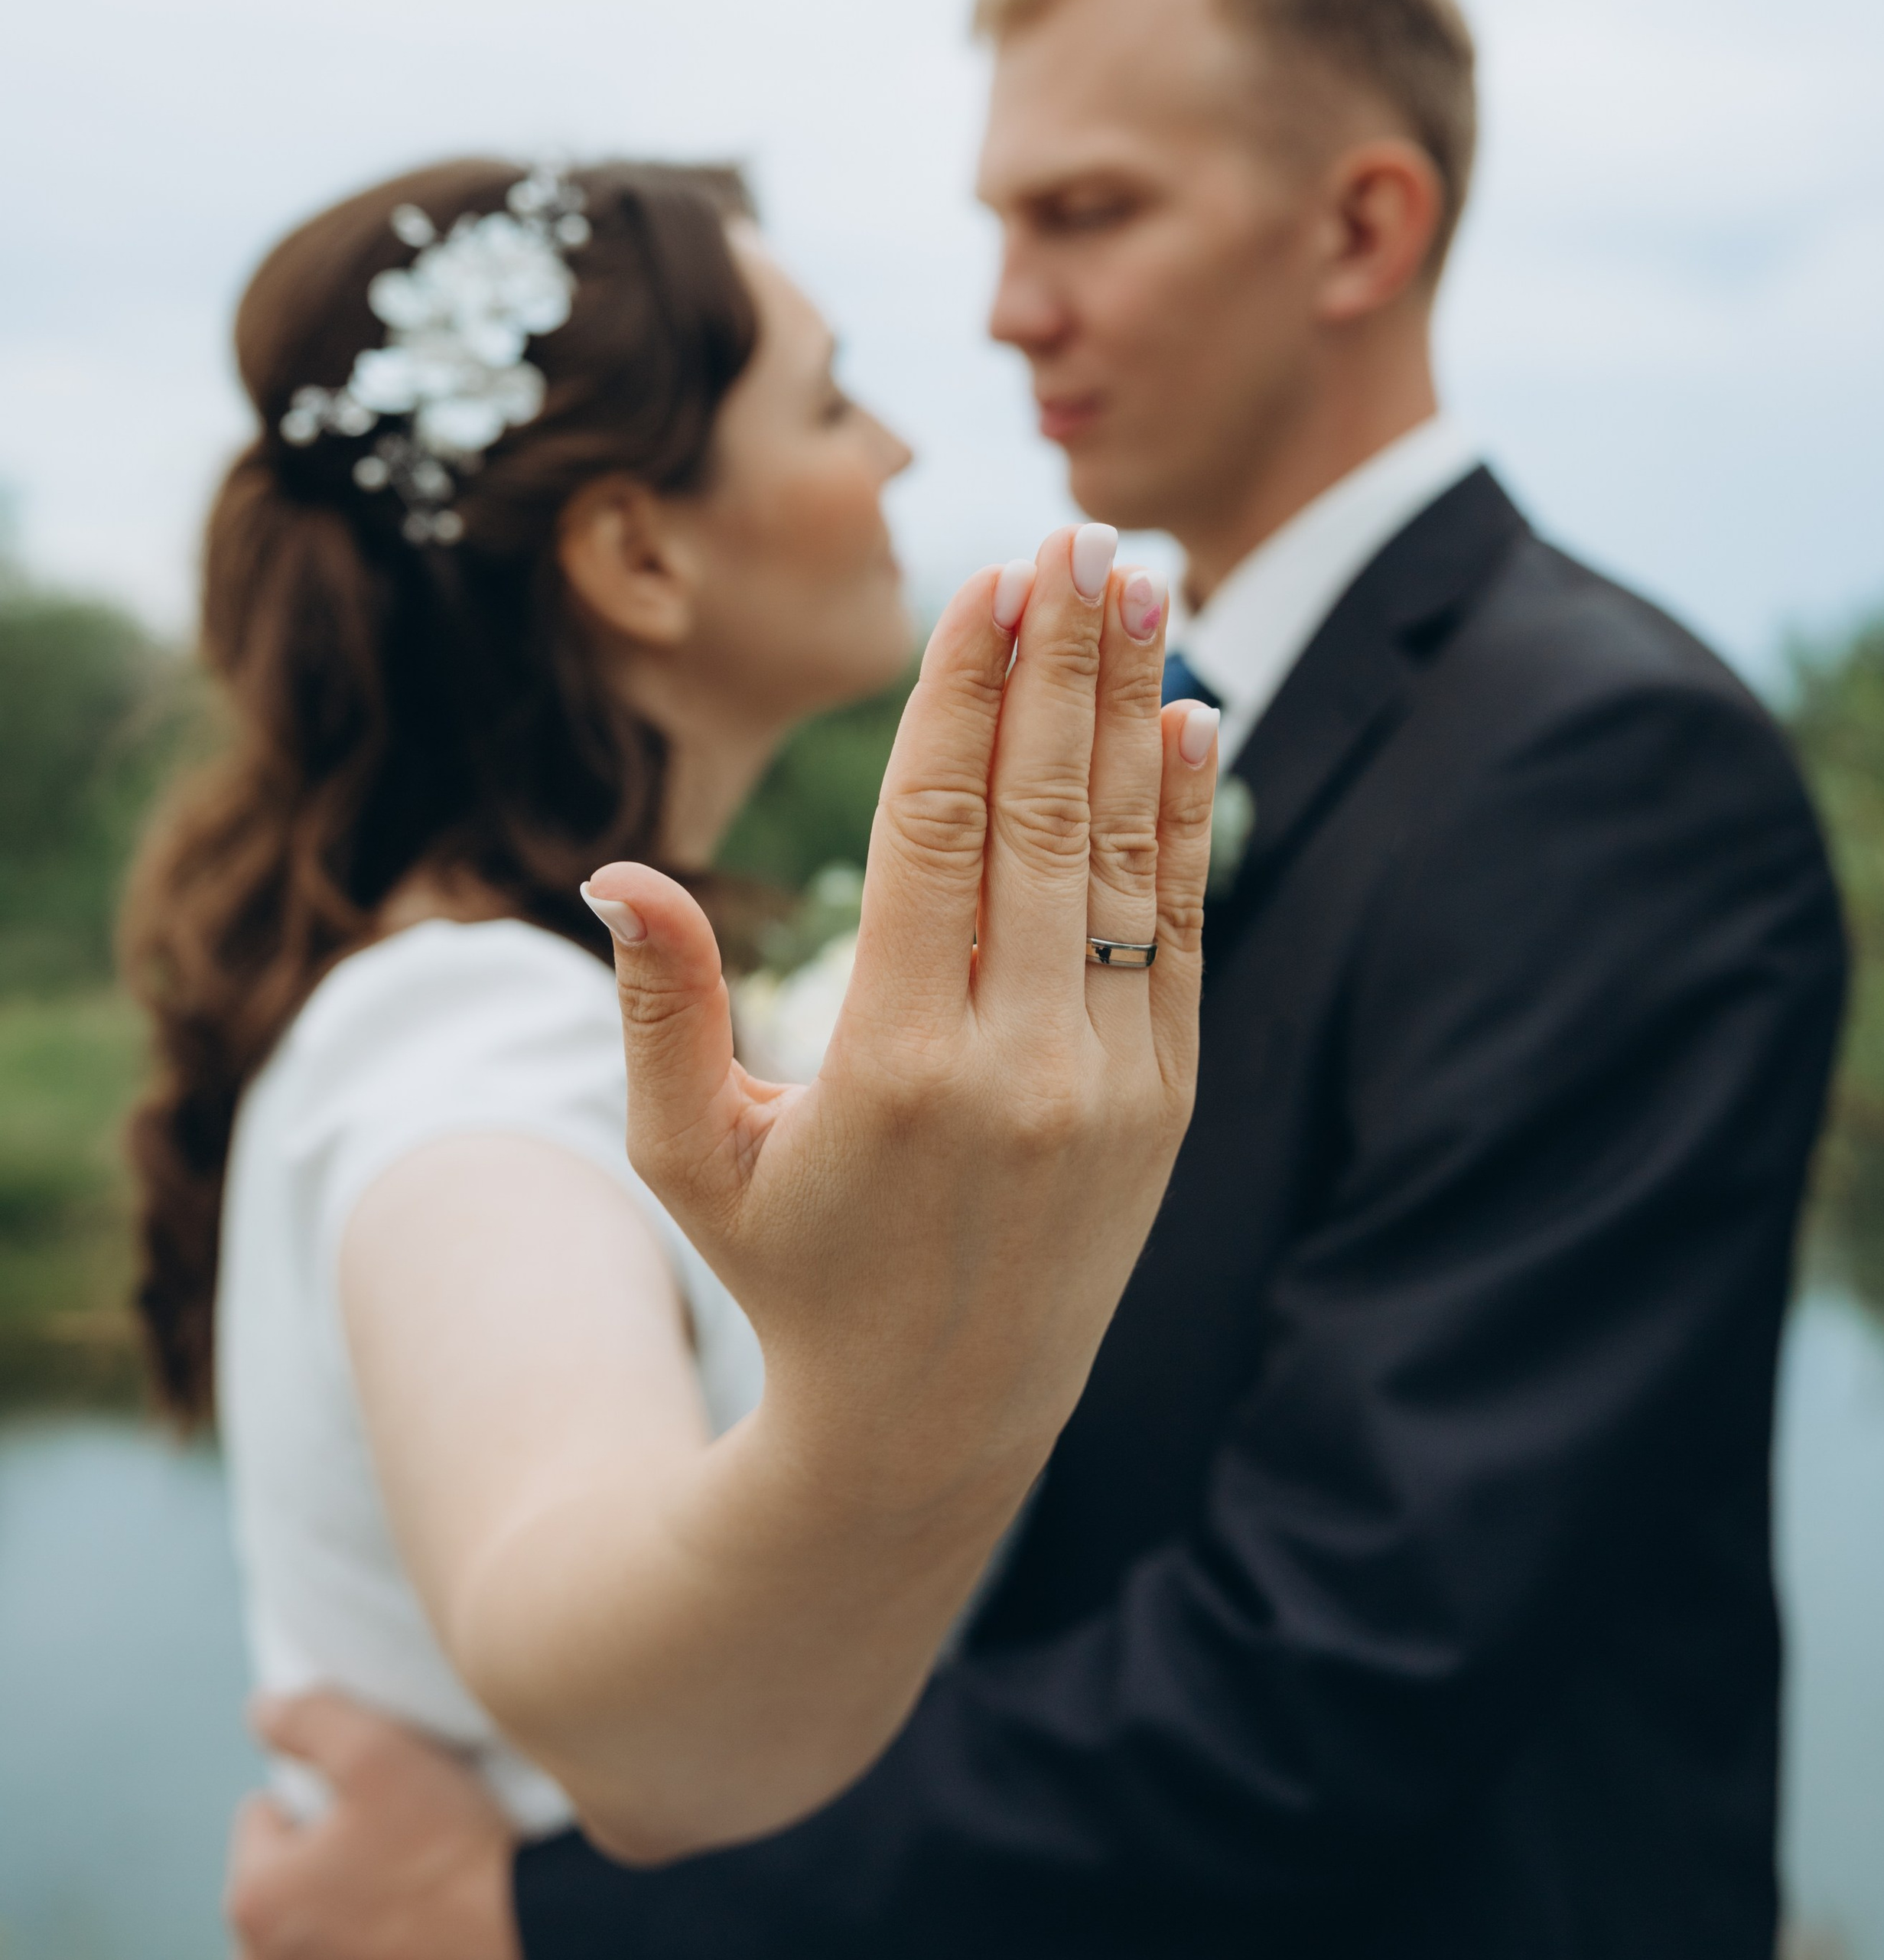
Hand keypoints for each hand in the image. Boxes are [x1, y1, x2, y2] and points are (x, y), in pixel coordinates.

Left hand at [227, 1691, 549, 1959]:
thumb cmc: (453, 1857)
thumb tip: (260, 1709)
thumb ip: (309, 1719)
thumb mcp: (380, 1753)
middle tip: (402, 1860)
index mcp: (255, 1898)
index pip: (265, 1820)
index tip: (383, 1814)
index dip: (327, 1803)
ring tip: (414, 1915)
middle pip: (280, 1895)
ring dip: (339, 1938)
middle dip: (324, 1874)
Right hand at [588, 522, 1216, 1516]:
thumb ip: (661, 1009)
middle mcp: (1020, 1064)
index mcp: (893, 1063)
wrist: (935, 1425)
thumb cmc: (788, 1275)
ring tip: (1142, 585)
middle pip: (1042, 813)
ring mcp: (1111, 1083)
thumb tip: (618, 869)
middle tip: (1077, 534)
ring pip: (1122, 856)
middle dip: (1062, 660)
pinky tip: (1189, 722)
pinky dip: (1185, 822)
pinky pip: (1183, 930)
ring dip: (1135, 708)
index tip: (987, 580)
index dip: (964, 693)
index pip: (936, 828)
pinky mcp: (1167, 1101)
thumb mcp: (692, 1157)